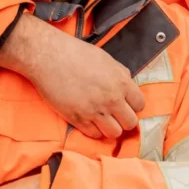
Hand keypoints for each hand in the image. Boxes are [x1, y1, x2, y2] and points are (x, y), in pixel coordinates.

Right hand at [0, 14, 145, 139]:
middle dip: (124, 120)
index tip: (124, 104)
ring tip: (102, 120)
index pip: (140, 105)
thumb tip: (127, 83)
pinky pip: (94, 135)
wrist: (48, 57)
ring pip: (114, 133)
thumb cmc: (76, 53)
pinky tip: (88, 120)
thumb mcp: (105, 59)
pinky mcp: (78, 119)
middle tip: (114, 115)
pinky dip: (94, 130)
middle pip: (130, 123)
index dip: (132, 105)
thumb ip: (120, 73)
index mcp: (121, 82)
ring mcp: (95, 111)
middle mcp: (111, 99)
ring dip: (110, 128)